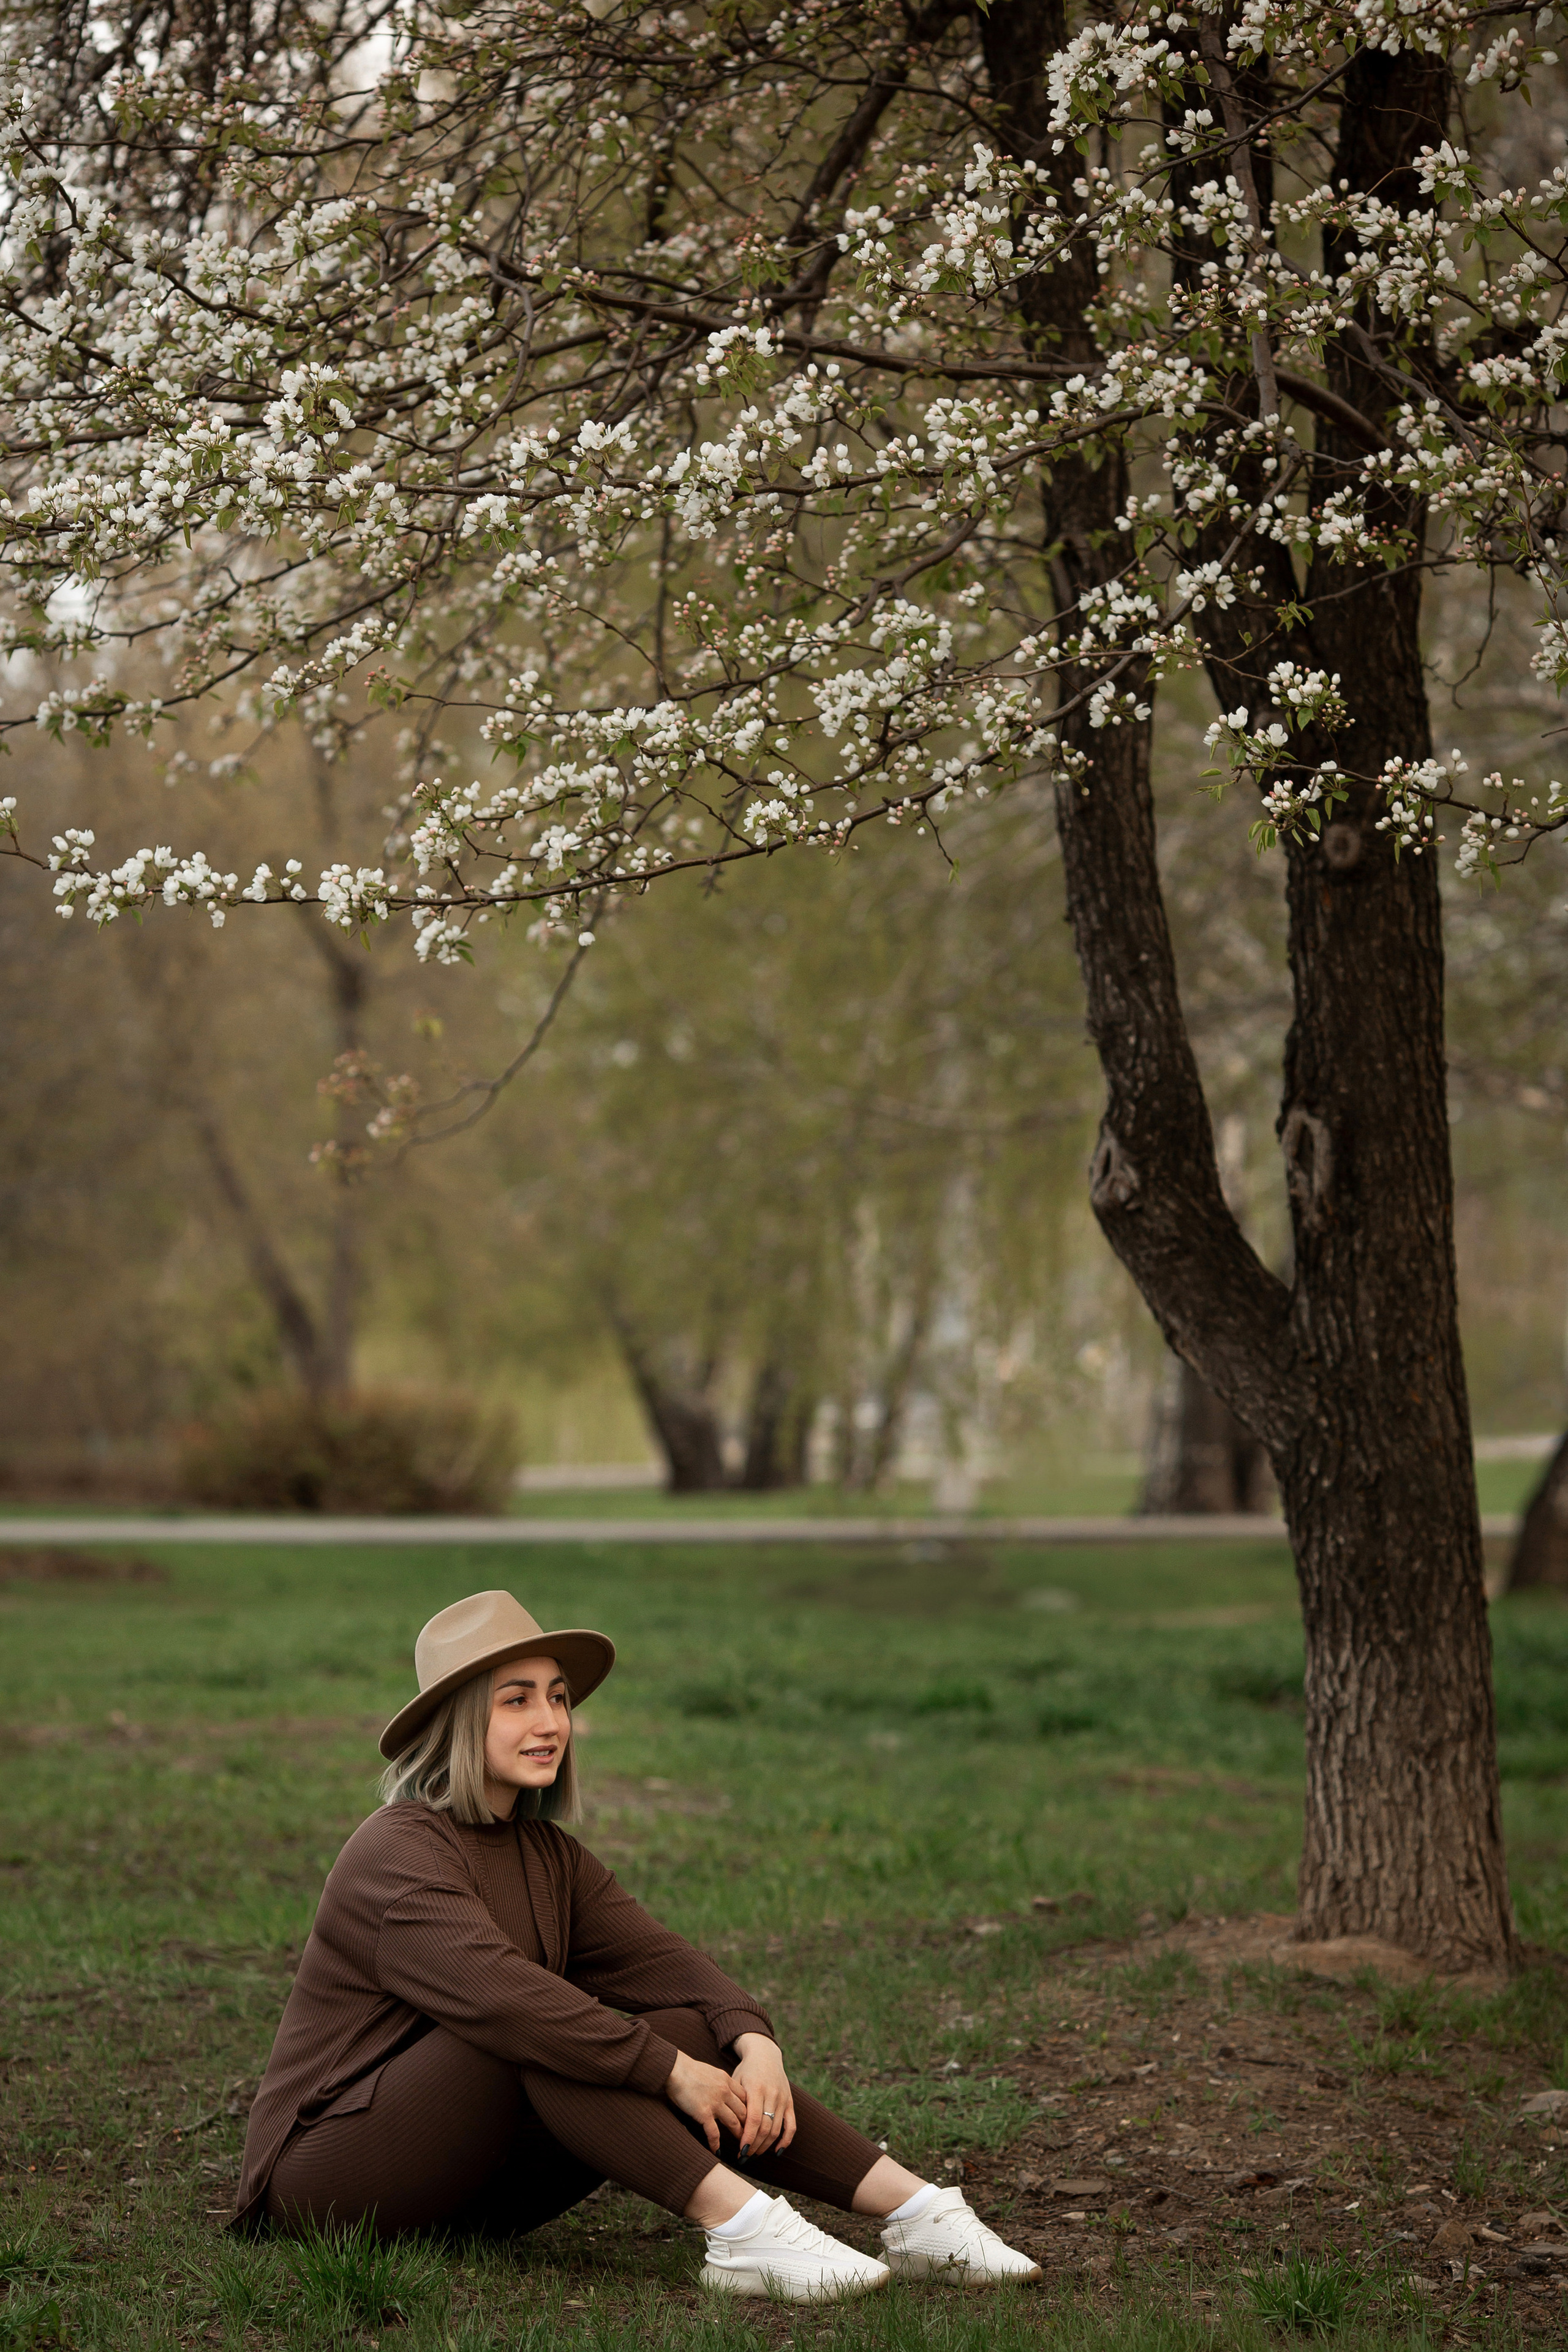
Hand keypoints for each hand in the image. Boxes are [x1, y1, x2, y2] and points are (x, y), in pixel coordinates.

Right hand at [665, 2048, 747, 2153]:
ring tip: (742, 2145)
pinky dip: (716, 2143)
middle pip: (743, 2111)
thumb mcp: (712, 2072)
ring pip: (733, 2122)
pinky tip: (717, 2151)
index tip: (751, 2119)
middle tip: (750, 2135)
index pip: (745, 2097)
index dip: (750, 2109)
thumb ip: (720, 2082)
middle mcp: (724, 2091)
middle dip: (748, 2125)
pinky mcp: (704, 2113)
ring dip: (738, 2135)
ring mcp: (715, 2103)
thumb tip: (724, 2091)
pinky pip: (713, 2132)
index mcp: (727, 2080)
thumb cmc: (689, 2070)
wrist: (675, 2069)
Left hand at [730, 2032, 794, 2160]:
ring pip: (776, 2129)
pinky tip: (777, 2151)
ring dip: (765, 2146)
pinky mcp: (790, 2102)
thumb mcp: (736, 2081)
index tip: (740, 2151)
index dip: (748, 2138)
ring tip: (754, 2154)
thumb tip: (731, 2128)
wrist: (765, 2055)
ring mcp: (783, 2099)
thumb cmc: (746, 2070)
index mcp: (757, 2089)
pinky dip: (786, 2140)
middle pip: (765, 2128)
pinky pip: (791, 2125)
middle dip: (754, 2146)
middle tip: (744, 2156)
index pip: (754, 2120)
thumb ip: (736, 2102)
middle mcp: (772, 2094)